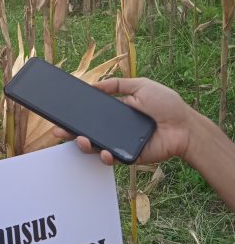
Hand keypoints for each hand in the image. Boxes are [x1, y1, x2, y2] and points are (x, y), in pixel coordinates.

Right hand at [53, 77, 191, 165]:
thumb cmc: (166, 104)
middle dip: (71, 132)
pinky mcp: (129, 156)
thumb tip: (94, 85)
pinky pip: (112, 158)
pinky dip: (105, 156)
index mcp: (116, 111)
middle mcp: (115, 128)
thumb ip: (117, 84)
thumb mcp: (140, 85)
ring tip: (80, 140)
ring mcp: (120, 143)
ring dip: (84, 145)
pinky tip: (103, 152)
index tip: (61, 113)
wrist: (185, 126)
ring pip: (96, 146)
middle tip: (58, 131)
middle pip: (88, 131)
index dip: (76, 114)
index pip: (91, 113)